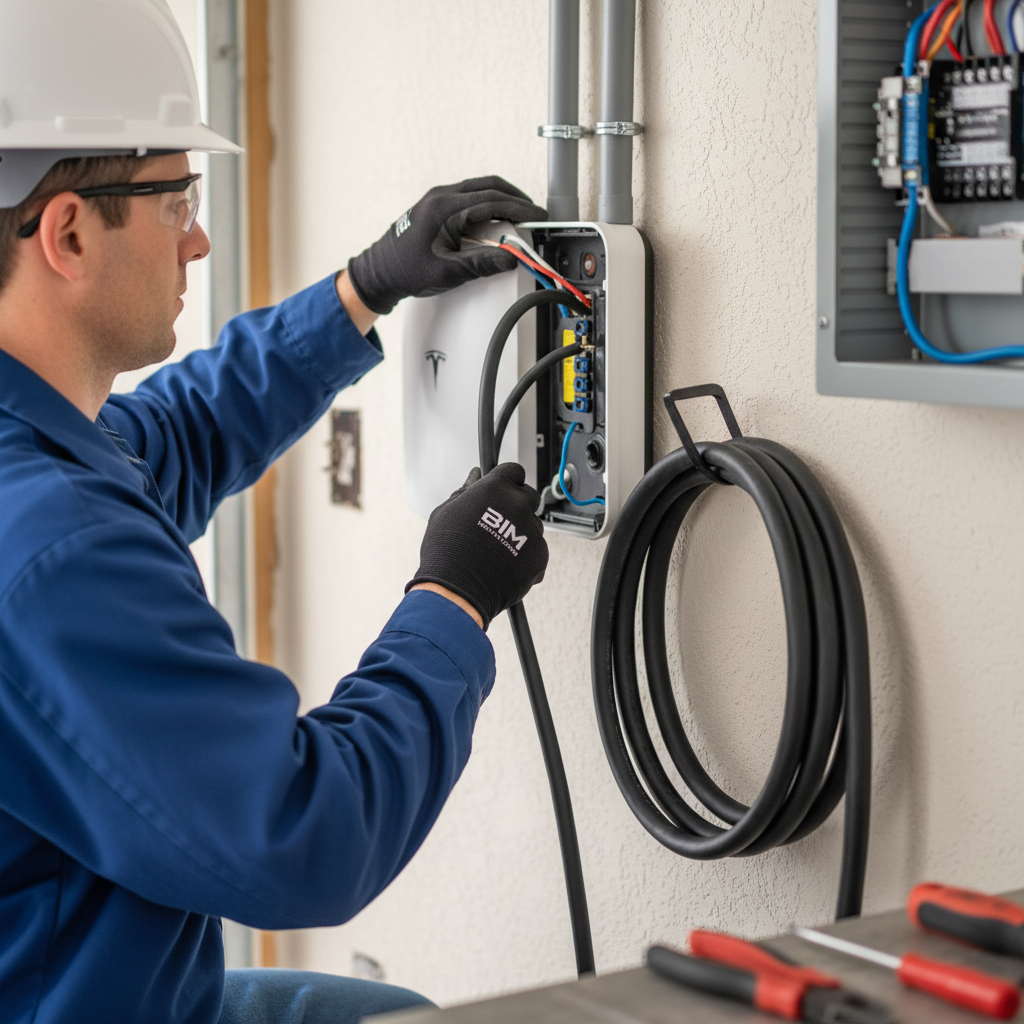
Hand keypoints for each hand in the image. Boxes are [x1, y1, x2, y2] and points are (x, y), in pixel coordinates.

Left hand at [347, 176, 546, 314]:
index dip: (519, 208)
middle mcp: (441, 196)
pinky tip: (498, 220)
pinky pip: (470, 197)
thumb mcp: (446, 272)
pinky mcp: (438, 206)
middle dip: (516, 199)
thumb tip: (510, 259)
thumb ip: (480, 264)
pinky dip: (489, 205)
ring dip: (503, 200)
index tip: (537, 217)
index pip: (491, 200)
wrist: (379, 272)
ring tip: (520, 217)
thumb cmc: (405, 271)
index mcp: (443, 207)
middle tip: (534, 215)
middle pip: (489, 186)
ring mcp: (439, 199)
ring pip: (480, 189)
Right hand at [406, 465, 547, 629]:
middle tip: (497, 525)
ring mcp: (532, 530)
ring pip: (533, 526)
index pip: (514, 471)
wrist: (457, 590)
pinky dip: (525, 557)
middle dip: (516, 506)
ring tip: (496, 552)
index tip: (502, 491)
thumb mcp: (445, 512)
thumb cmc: (446, 551)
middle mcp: (518, 504)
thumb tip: (475, 475)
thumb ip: (465, 490)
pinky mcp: (541, 554)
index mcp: (496, 487)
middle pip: (528, 496)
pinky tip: (504, 567)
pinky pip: (538, 550)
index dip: (507, 481)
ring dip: (521, 533)